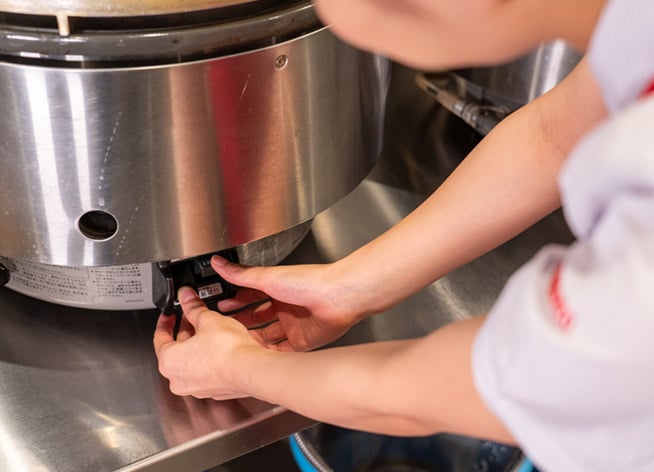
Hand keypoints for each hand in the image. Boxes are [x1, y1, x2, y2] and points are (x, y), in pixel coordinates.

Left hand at [154, 286, 261, 399]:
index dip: (166, 321)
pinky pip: (207, 371)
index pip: (160, 337)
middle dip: (186, 331)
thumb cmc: (227, 350)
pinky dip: (210, 359)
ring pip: (192, 362)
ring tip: (210, 329)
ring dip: (198, 345)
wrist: (251, 369)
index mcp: (168, 361)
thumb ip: (194, 307)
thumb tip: (186, 297)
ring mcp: (197, 388)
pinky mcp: (215, 390)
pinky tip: (221, 347)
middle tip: (193, 316)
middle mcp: (178, 379)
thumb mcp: (208, 319)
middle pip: (176, 350)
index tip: (170, 314)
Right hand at [210, 256, 359, 351]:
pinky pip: (282, 352)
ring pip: (268, 337)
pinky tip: (257, 359)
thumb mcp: (267, 278)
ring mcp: (294, 325)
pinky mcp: (303, 341)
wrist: (337, 298)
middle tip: (222, 330)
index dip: (235, 303)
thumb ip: (241, 275)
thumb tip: (219, 263)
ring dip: (253, 342)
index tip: (219, 308)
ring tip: (235, 347)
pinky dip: (269, 356)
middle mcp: (285, 307)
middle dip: (241, 324)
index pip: (250, 297)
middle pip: (258, 319)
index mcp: (277, 289)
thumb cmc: (308, 282)